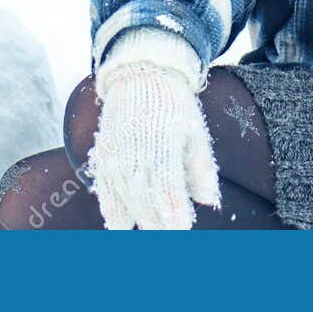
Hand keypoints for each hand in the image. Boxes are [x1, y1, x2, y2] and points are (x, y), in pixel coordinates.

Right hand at [85, 27, 220, 229]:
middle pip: (144, 194)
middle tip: (168, 239)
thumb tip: (210, 202)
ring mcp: (115, 149)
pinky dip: (111, 208)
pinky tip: (119, 226)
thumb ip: (201, 167)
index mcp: (163, 136)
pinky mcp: (102, 152)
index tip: (182, 229)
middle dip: (157, 221)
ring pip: (124, 194)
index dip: (173, 209)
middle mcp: (135, 144)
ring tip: (149, 235)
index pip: (167, 182)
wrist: (139, 73)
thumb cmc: (173, 103)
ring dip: (137, 218)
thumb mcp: (194, 128)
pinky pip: (104, 187)